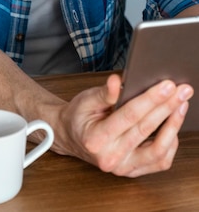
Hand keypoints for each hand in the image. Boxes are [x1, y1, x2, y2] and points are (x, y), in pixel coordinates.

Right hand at [57, 73, 192, 176]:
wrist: (70, 137)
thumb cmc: (78, 116)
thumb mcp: (85, 100)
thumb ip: (103, 93)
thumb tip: (117, 81)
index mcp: (95, 138)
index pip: (129, 116)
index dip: (150, 99)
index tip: (167, 86)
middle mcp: (110, 157)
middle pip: (145, 130)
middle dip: (167, 107)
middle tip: (182, 91)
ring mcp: (122, 167)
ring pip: (158, 151)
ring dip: (173, 126)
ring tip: (181, 106)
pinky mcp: (131, 171)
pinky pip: (159, 161)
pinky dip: (169, 143)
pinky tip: (172, 125)